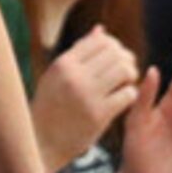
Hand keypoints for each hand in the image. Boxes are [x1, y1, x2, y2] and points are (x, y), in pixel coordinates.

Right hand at [30, 26, 138, 170]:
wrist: (41, 143)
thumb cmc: (50, 107)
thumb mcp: (56, 75)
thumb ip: (79, 52)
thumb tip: (101, 29)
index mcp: (62, 64)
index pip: (100, 40)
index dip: (114, 45)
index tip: (116, 56)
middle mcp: (74, 76)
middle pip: (115, 53)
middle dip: (126, 59)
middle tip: (126, 70)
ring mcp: (87, 96)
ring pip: (124, 70)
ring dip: (131, 75)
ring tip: (126, 82)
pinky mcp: (99, 115)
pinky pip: (128, 94)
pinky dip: (131, 94)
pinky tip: (124, 98)